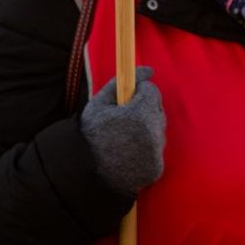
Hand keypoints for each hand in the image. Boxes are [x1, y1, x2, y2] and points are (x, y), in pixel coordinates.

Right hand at [79, 66, 164, 196]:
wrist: (86, 174)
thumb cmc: (90, 136)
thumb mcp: (98, 104)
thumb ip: (121, 82)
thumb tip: (147, 70)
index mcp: (140, 113)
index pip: (152, 91)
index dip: (139, 92)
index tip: (127, 99)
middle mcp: (153, 132)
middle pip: (157, 110)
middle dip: (144, 109)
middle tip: (124, 118)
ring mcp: (156, 152)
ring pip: (158, 130)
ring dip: (146, 129)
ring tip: (125, 137)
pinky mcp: (157, 168)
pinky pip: (156, 150)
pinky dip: (146, 149)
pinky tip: (129, 152)